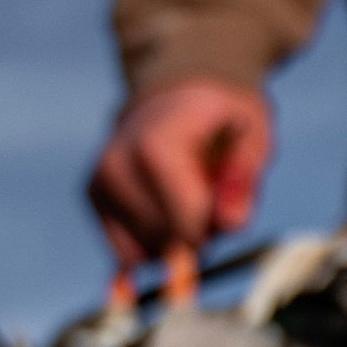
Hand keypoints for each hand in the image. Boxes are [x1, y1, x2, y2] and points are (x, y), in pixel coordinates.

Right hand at [88, 79, 275, 263]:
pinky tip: (167, 213)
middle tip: (209, 197)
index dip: (214, 228)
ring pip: (149, 252)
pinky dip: (156, 243)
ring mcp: (100, 183)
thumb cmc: (220, 116)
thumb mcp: (252, 133)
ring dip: (178, 240)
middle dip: (199, 234)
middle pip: (167, 242)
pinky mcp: (94, 197)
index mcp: (155, 147)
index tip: (224, 204)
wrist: (177, 94)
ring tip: (188, 198)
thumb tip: (229, 223)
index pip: (186, 224)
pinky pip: (129, 250)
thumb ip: (244, 179)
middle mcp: (116, 166)